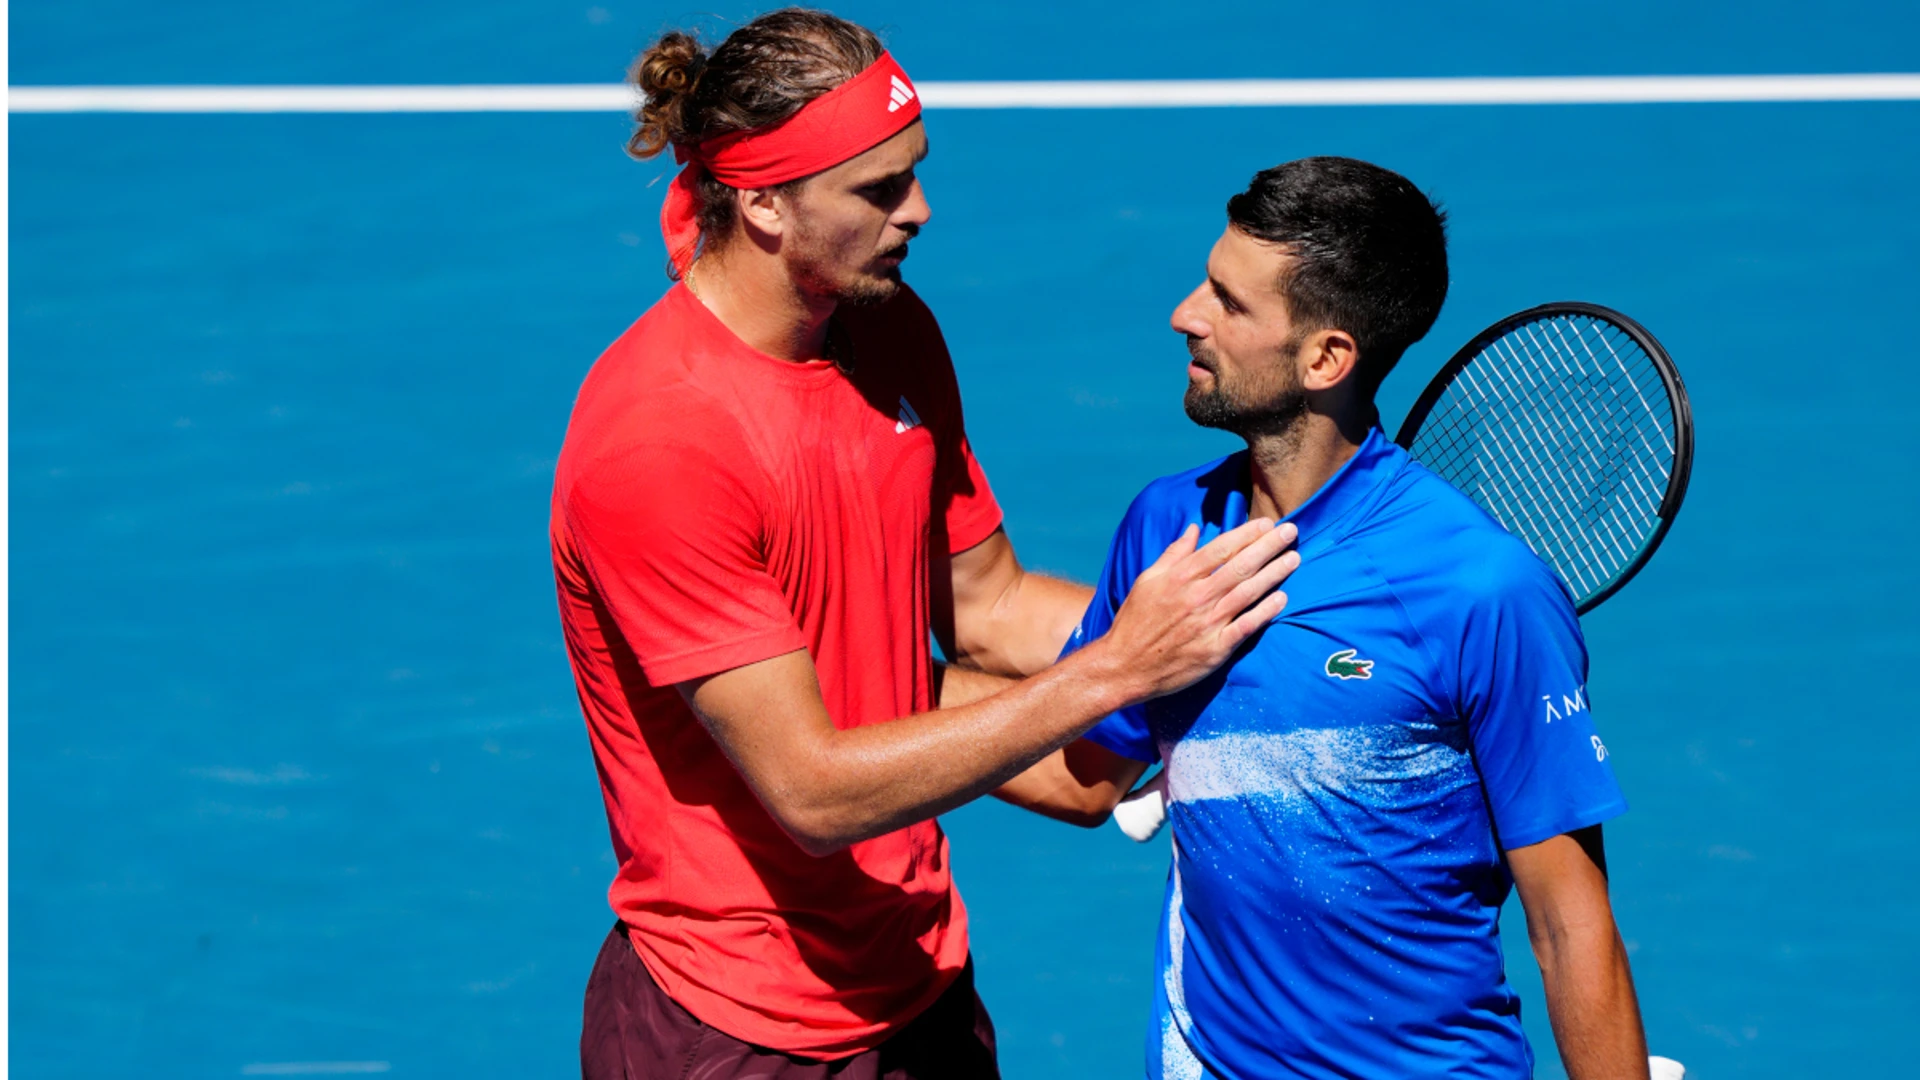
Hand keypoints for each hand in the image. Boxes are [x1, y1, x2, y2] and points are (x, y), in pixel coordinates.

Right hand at [1096, 519, 1298, 700]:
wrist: (1124, 667)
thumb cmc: (1135, 621)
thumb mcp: (1147, 580)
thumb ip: (1173, 553)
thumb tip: (1194, 528)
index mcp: (1179, 577)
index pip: (1220, 548)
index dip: (1247, 534)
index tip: (1267, 523)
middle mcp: (1196, 597)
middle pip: (1240, 566)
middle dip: (1268, 546)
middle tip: (1291, 531)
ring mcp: (1207, 623)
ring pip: (1247, 592)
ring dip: (1274, 573)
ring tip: (1293, 558)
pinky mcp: (1214, 649)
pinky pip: (1246, 626)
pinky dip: (1265, 611)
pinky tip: (1283, 598)